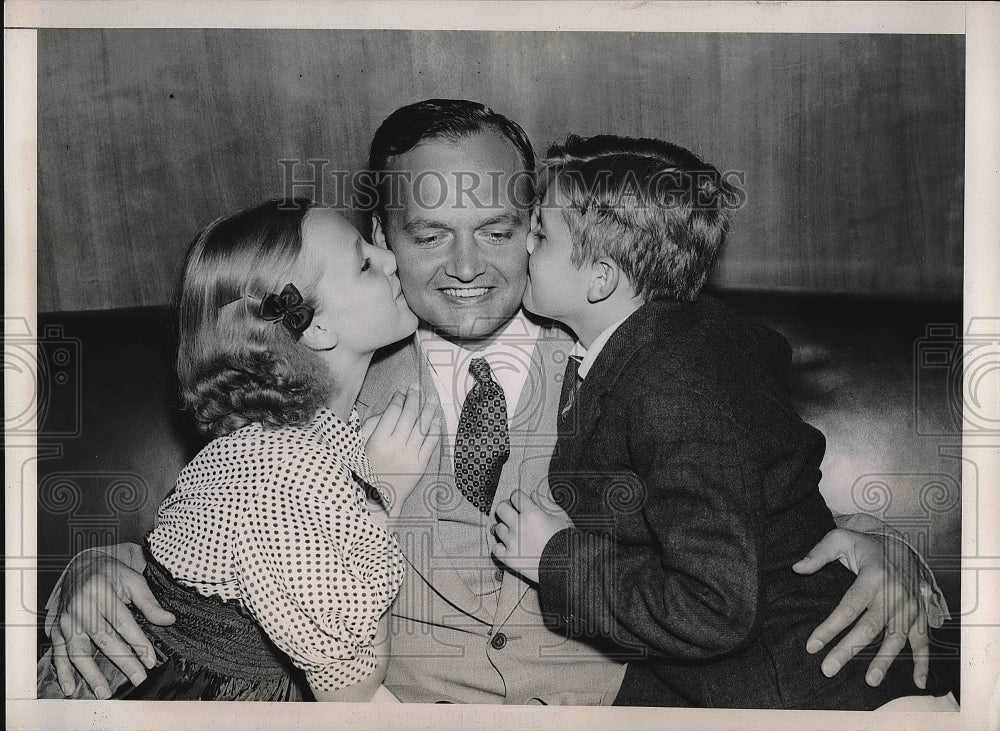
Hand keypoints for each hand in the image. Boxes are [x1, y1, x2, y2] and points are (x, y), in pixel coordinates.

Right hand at [48, 551, 174, 697]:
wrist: (81, 565)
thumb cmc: (110, 574)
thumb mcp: (133, 580)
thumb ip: (149, 602)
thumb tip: (169, 620)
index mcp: (102, 592)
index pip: (123, 622)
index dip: (138, 643)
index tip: (150, 660)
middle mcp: (81, 607)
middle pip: (104, 639)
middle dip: (123, 662)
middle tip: (138, 679)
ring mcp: (67, 619)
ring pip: (79, 650)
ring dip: (91, 673)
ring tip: (105, 691)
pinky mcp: (57, 628)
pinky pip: (58, 652)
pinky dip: (62, 671)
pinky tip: (70, 687)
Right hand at [361, 383, 439, 514]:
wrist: (376, 500)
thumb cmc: (364, 472)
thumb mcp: (358, 448)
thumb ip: (371, 427)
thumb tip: (386, 410)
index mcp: (378, 440)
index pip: (392, 412)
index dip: (398, 398)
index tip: (402, 391)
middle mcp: (396, 445)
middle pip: (408, 415)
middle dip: (413, 398)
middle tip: (417, 387)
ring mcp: (410, 455)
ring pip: (422, 427)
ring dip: (428, 410)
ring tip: (431, 398)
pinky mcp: (420, 465)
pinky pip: (430, 444)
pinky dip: (434, 430)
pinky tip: (436, 420)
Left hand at [492, 486, 572, 583]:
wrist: (570, 565)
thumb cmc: (568, 541)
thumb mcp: (561, 516)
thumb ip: (545, 502)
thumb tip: (532, 494)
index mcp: (532, 513)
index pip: (515, 496)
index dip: (518, 498)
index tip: (520, 501)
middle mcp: (519, 526)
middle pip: (501, 508)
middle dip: (507, 509)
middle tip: (512, 513)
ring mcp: (512, 543)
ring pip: (498, 528)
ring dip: (506, 529)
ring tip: (516, 534)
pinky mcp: (509, 558)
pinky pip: (495, 548)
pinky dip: (501, 547)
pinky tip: (510, 546)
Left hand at [793, 528, 929, 688]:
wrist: (902, 544)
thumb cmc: (865, 545)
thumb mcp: (840, 539)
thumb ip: (818, 554)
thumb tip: (796, 568)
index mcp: (873, 575)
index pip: (848, 607)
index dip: (830, 628)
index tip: (812, 646)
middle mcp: (895, 593)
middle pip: (870, 627)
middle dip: (848, 650)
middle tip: (828, 669)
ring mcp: (910, 605)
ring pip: (896, 638)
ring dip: (884, 661)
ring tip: (870, 681)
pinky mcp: (921, 614)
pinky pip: (923, 640)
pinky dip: (923, 661)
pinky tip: (918, 682)